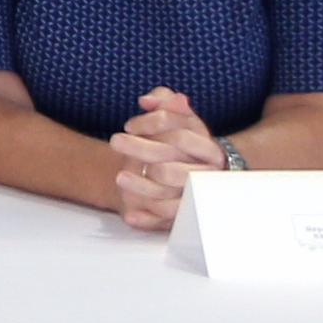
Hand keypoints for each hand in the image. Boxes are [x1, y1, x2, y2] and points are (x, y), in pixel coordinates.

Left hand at [108, 86, 223, 231]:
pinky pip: (165, 222)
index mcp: (208, 148)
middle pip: (170, 168)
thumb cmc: (183, 143)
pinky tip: (130, 215)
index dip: (151, 126)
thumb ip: (165, 103)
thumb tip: (148, 100)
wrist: (199, 175)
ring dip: (141, 188)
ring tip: (119, 178)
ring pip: (167, 196)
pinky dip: (147, 220)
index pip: (180, 135)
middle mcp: (204, 174)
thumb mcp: (180, 119)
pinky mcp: (183, 216)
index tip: (129, 124)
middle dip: (140, 152)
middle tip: (114, 141)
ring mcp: (195, 197)